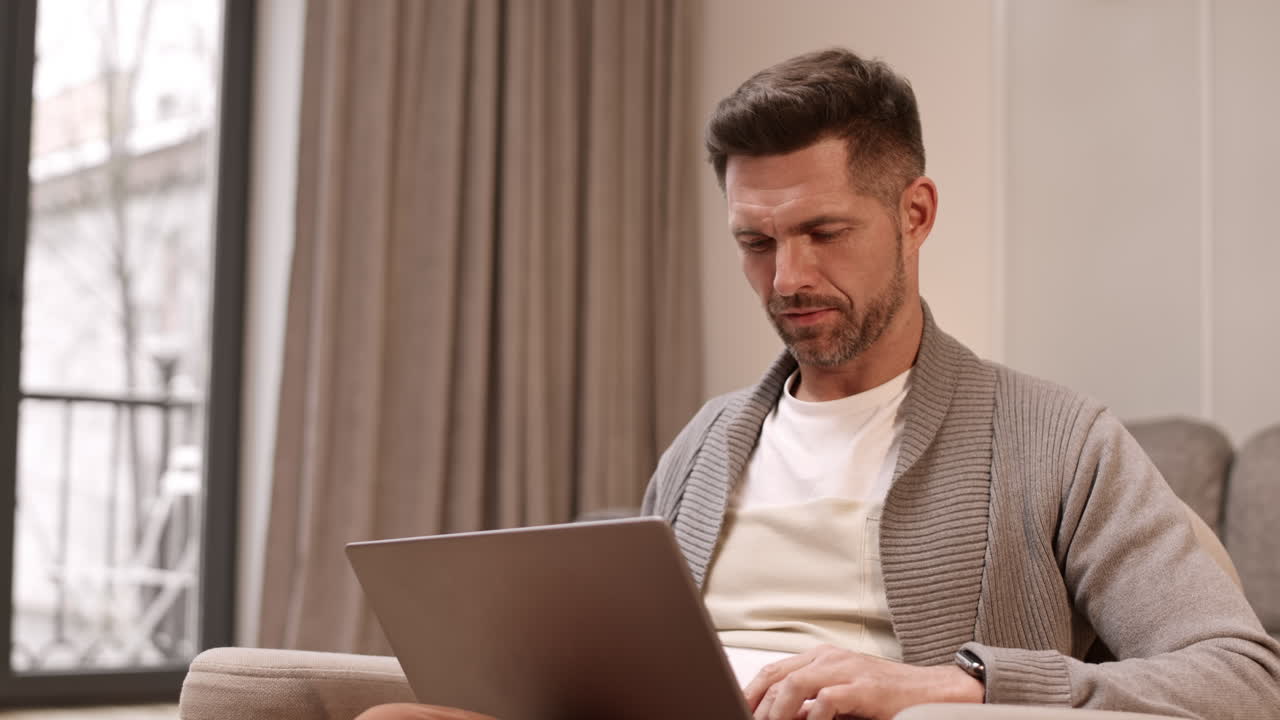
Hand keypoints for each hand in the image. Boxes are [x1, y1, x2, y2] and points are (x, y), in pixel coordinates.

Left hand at [742, 644, 983, 719]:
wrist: (931, 691)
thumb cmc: (887, 695)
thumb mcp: (842, 696)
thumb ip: (813, 702)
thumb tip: (786, 716)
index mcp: (822, 657)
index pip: (774, 671)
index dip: (751, 692)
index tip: (740, 709)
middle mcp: (829, 658)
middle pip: (777, 676)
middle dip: (757, 704)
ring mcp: (845, 670)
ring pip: (794, 685)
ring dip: (777, 711)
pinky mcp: (862, 688)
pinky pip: (826, 700)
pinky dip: (812, 718)